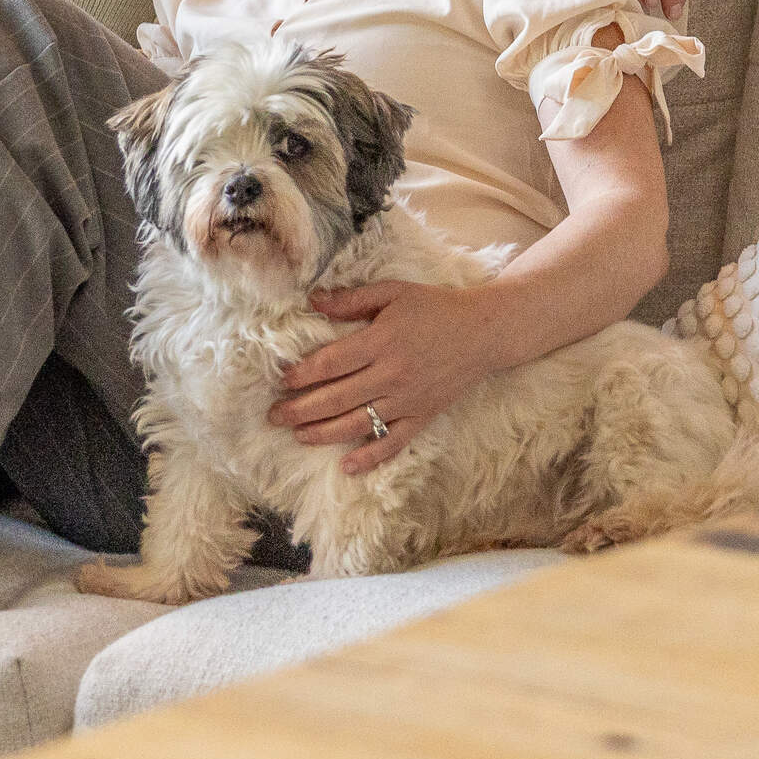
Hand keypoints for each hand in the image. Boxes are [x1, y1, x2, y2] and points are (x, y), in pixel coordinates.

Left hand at [274, 282, 497, 476]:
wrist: (485, 332)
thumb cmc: (435, 308)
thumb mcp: (394, 292)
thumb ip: (353, 299)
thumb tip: (313, 301)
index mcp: (382, 340)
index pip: (332, 362)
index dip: (303, 373)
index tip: (281, 379)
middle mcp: (392, 374)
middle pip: (337, 397)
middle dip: (300, 408)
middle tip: (273, 416)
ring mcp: (407, 399)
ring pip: (358, 422)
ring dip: (323, 432)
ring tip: (298, 435)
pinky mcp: (422, 416)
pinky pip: (394, 442)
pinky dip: (371, 457)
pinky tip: (347, 467)